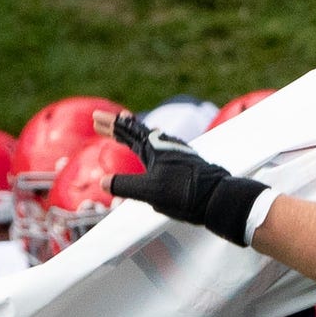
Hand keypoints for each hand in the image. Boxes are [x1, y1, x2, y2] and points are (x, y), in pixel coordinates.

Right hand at [108, 113, 268, 246]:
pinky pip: (161, 149)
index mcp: (154, 148)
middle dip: (118, 127)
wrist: (220, 198)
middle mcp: (166, 146)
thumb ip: (125, 186)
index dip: (111, 125)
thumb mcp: (149, 191)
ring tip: (124, 132)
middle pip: (137, 132)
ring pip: (150, 139)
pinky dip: (148, 145)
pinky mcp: (186, 165)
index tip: (96, 117)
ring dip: (133, 134)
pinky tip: (153, 151)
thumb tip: (103, 183)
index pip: (127, 131)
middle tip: (100, 122)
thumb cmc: (184, 194)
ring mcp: (177, 154)